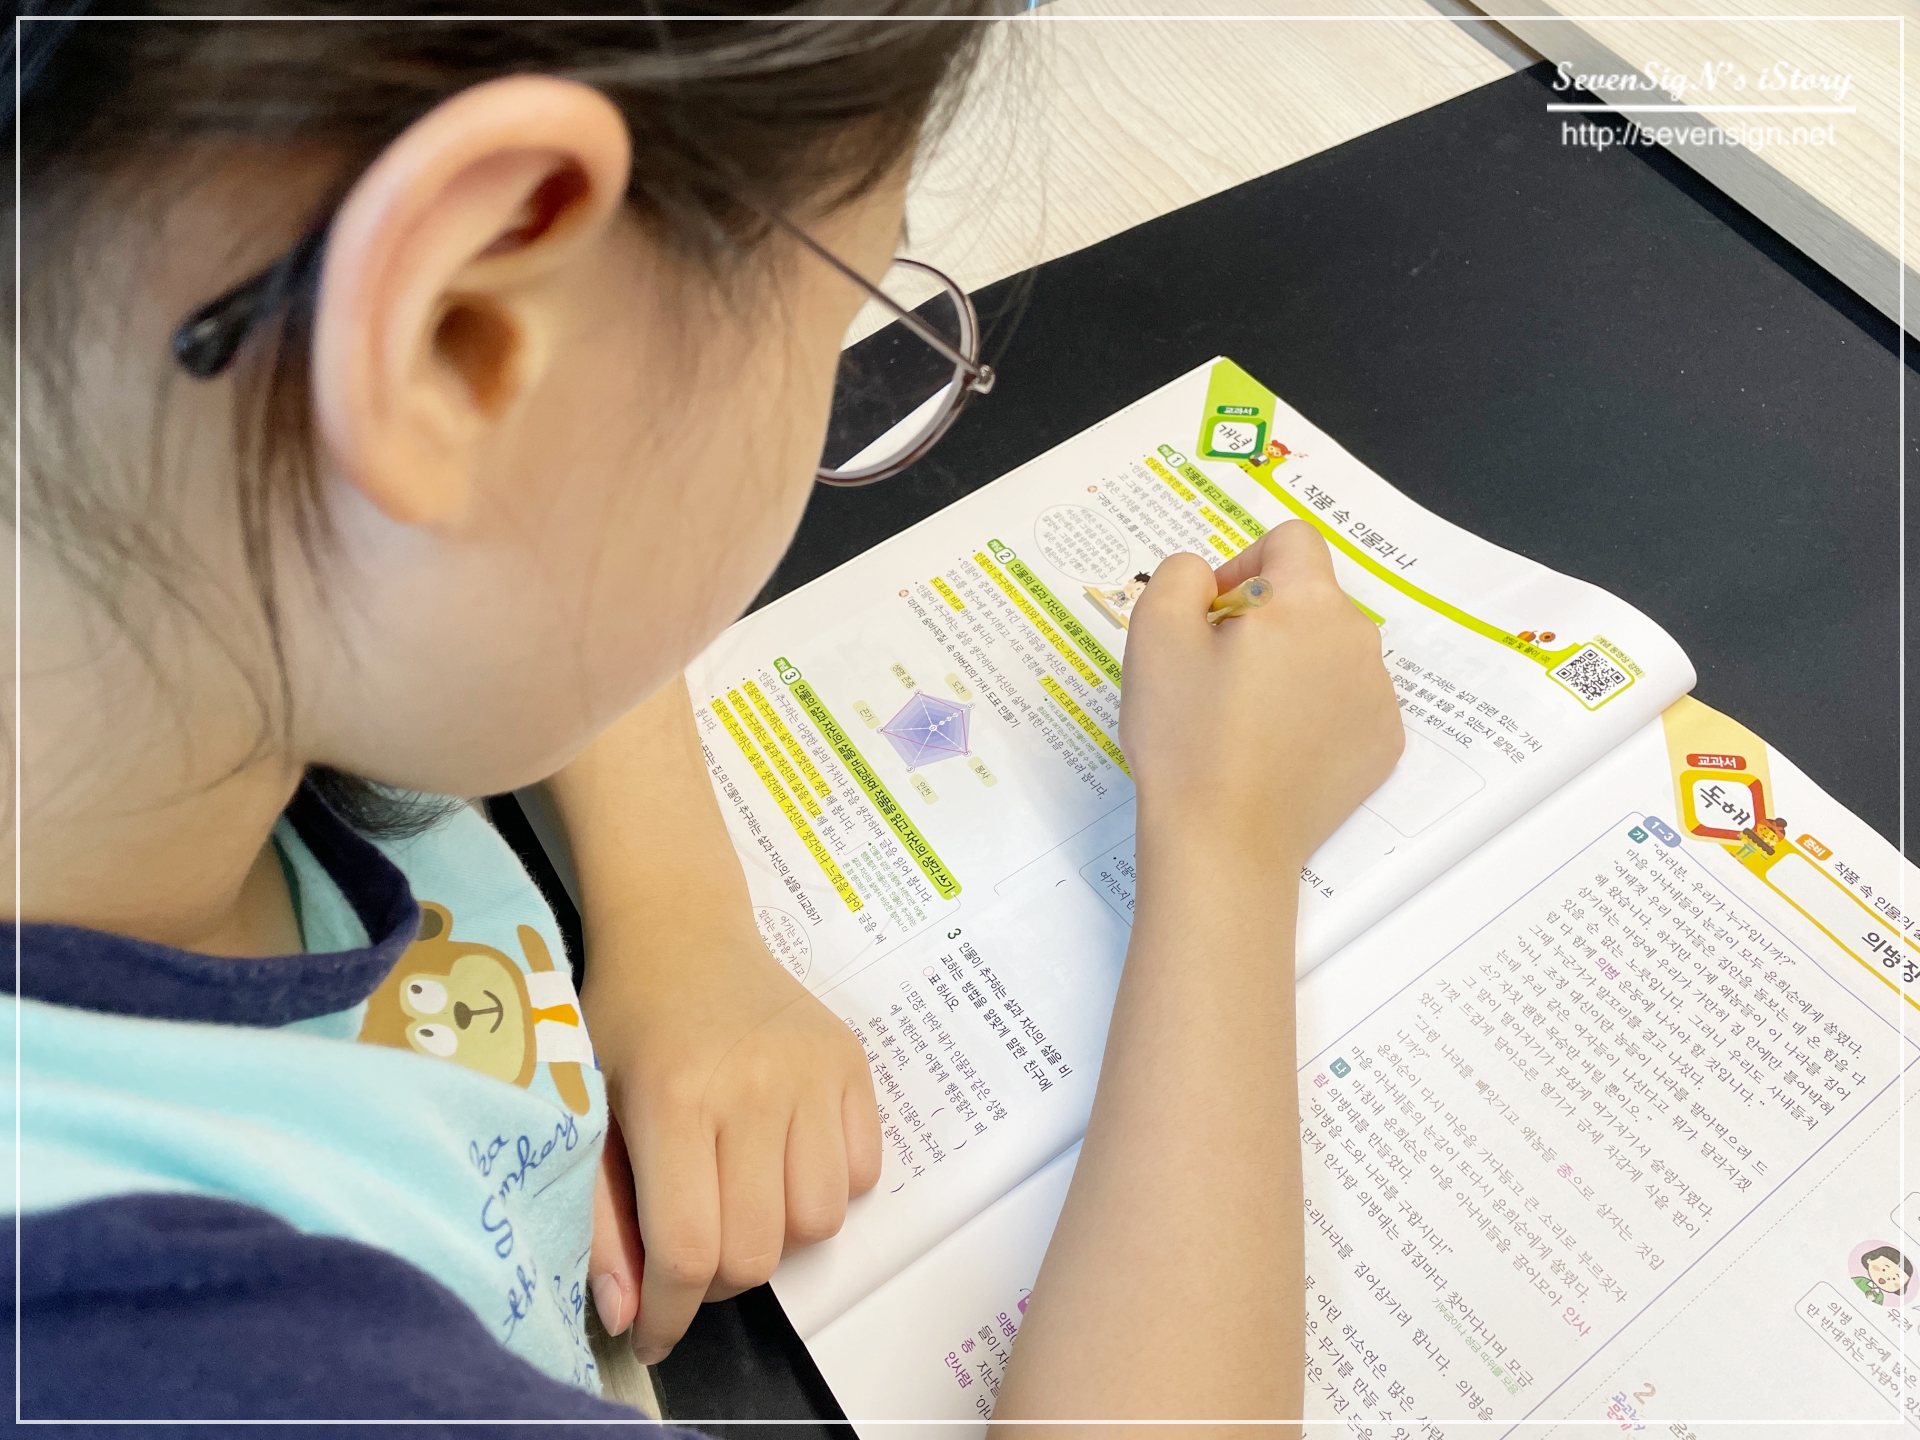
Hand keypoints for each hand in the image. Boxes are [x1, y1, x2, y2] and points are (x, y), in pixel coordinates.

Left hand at [582, 921, 881, 1363]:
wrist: (681, 927)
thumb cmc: (624, 1021)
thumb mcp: (589, 1113)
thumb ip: (604, 1220)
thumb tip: (627, 1314)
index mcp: (675, 1099)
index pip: (688, 1249)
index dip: (669, 1312)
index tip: (653, 1332)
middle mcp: (753, 1088)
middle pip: (757, 1252)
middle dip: (717, 1280)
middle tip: (691, 1252)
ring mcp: (813, 1073)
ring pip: (816, 1224)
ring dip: (776, 1237)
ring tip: (740, 1199)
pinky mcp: (853, 1064)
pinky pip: (860, 1175)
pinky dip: (824, 1190)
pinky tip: (782, 1159)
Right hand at [1120, 521, 1403, 864]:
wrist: (1224, 844)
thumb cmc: (1186, 737)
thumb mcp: (1154, 634)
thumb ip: (1179, 574)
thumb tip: (1209, 576)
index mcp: (1308, 602)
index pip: (1289, 539)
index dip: (1242, 565)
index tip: (1211, 617)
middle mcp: (1358, 639)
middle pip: (1310, 597)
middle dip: (1264, 619)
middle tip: (1215, 675)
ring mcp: (1379, 696)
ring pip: (1327, 650)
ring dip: (1289, 663)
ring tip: (1242, 718)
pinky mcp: (1382, 744)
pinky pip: (1345, 701)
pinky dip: (1311, 711)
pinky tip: (1272, 749)